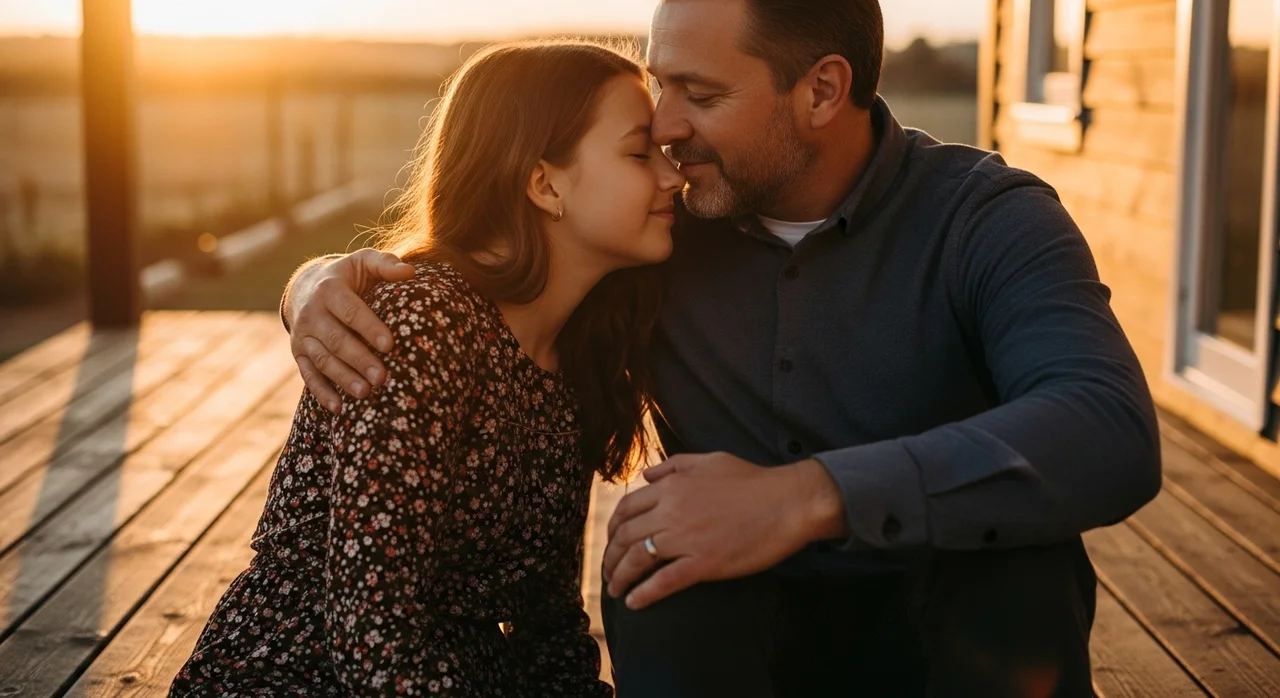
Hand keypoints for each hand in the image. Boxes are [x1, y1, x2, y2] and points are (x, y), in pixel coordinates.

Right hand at [287, 249, 414, 411]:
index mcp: (329, 289)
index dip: (369, 327)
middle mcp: (311, 313)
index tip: (390, 344)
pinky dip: (322, 392)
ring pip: (322, 359)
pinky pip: (308, 375)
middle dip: (359, 359)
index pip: (350, 310)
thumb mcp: (363, 261)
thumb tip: (410, 272)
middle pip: (336, 339)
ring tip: (366, 393)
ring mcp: (302, 335)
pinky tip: (339, 409)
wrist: (305, 285)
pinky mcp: (298, 353)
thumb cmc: (348, 275)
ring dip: (343, 378)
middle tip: (382, 377)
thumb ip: (385, 264)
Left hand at [601, 453, 846, 609]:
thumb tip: (646, 476)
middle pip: (625, 536)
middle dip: (610, 557)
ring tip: (616, 590)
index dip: (612, 529)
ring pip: (638, 559)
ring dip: (620, 577)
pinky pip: (664, 582)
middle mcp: (672, 511)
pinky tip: (634, 603)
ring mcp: (687, 538)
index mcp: (672, 486)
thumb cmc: (753, 481)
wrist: (788, 502)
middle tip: (609, 572)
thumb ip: (674, 466)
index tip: (611, 543)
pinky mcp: (704, 563)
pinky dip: (644, 594)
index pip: (626, 509)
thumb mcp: (709, 460)